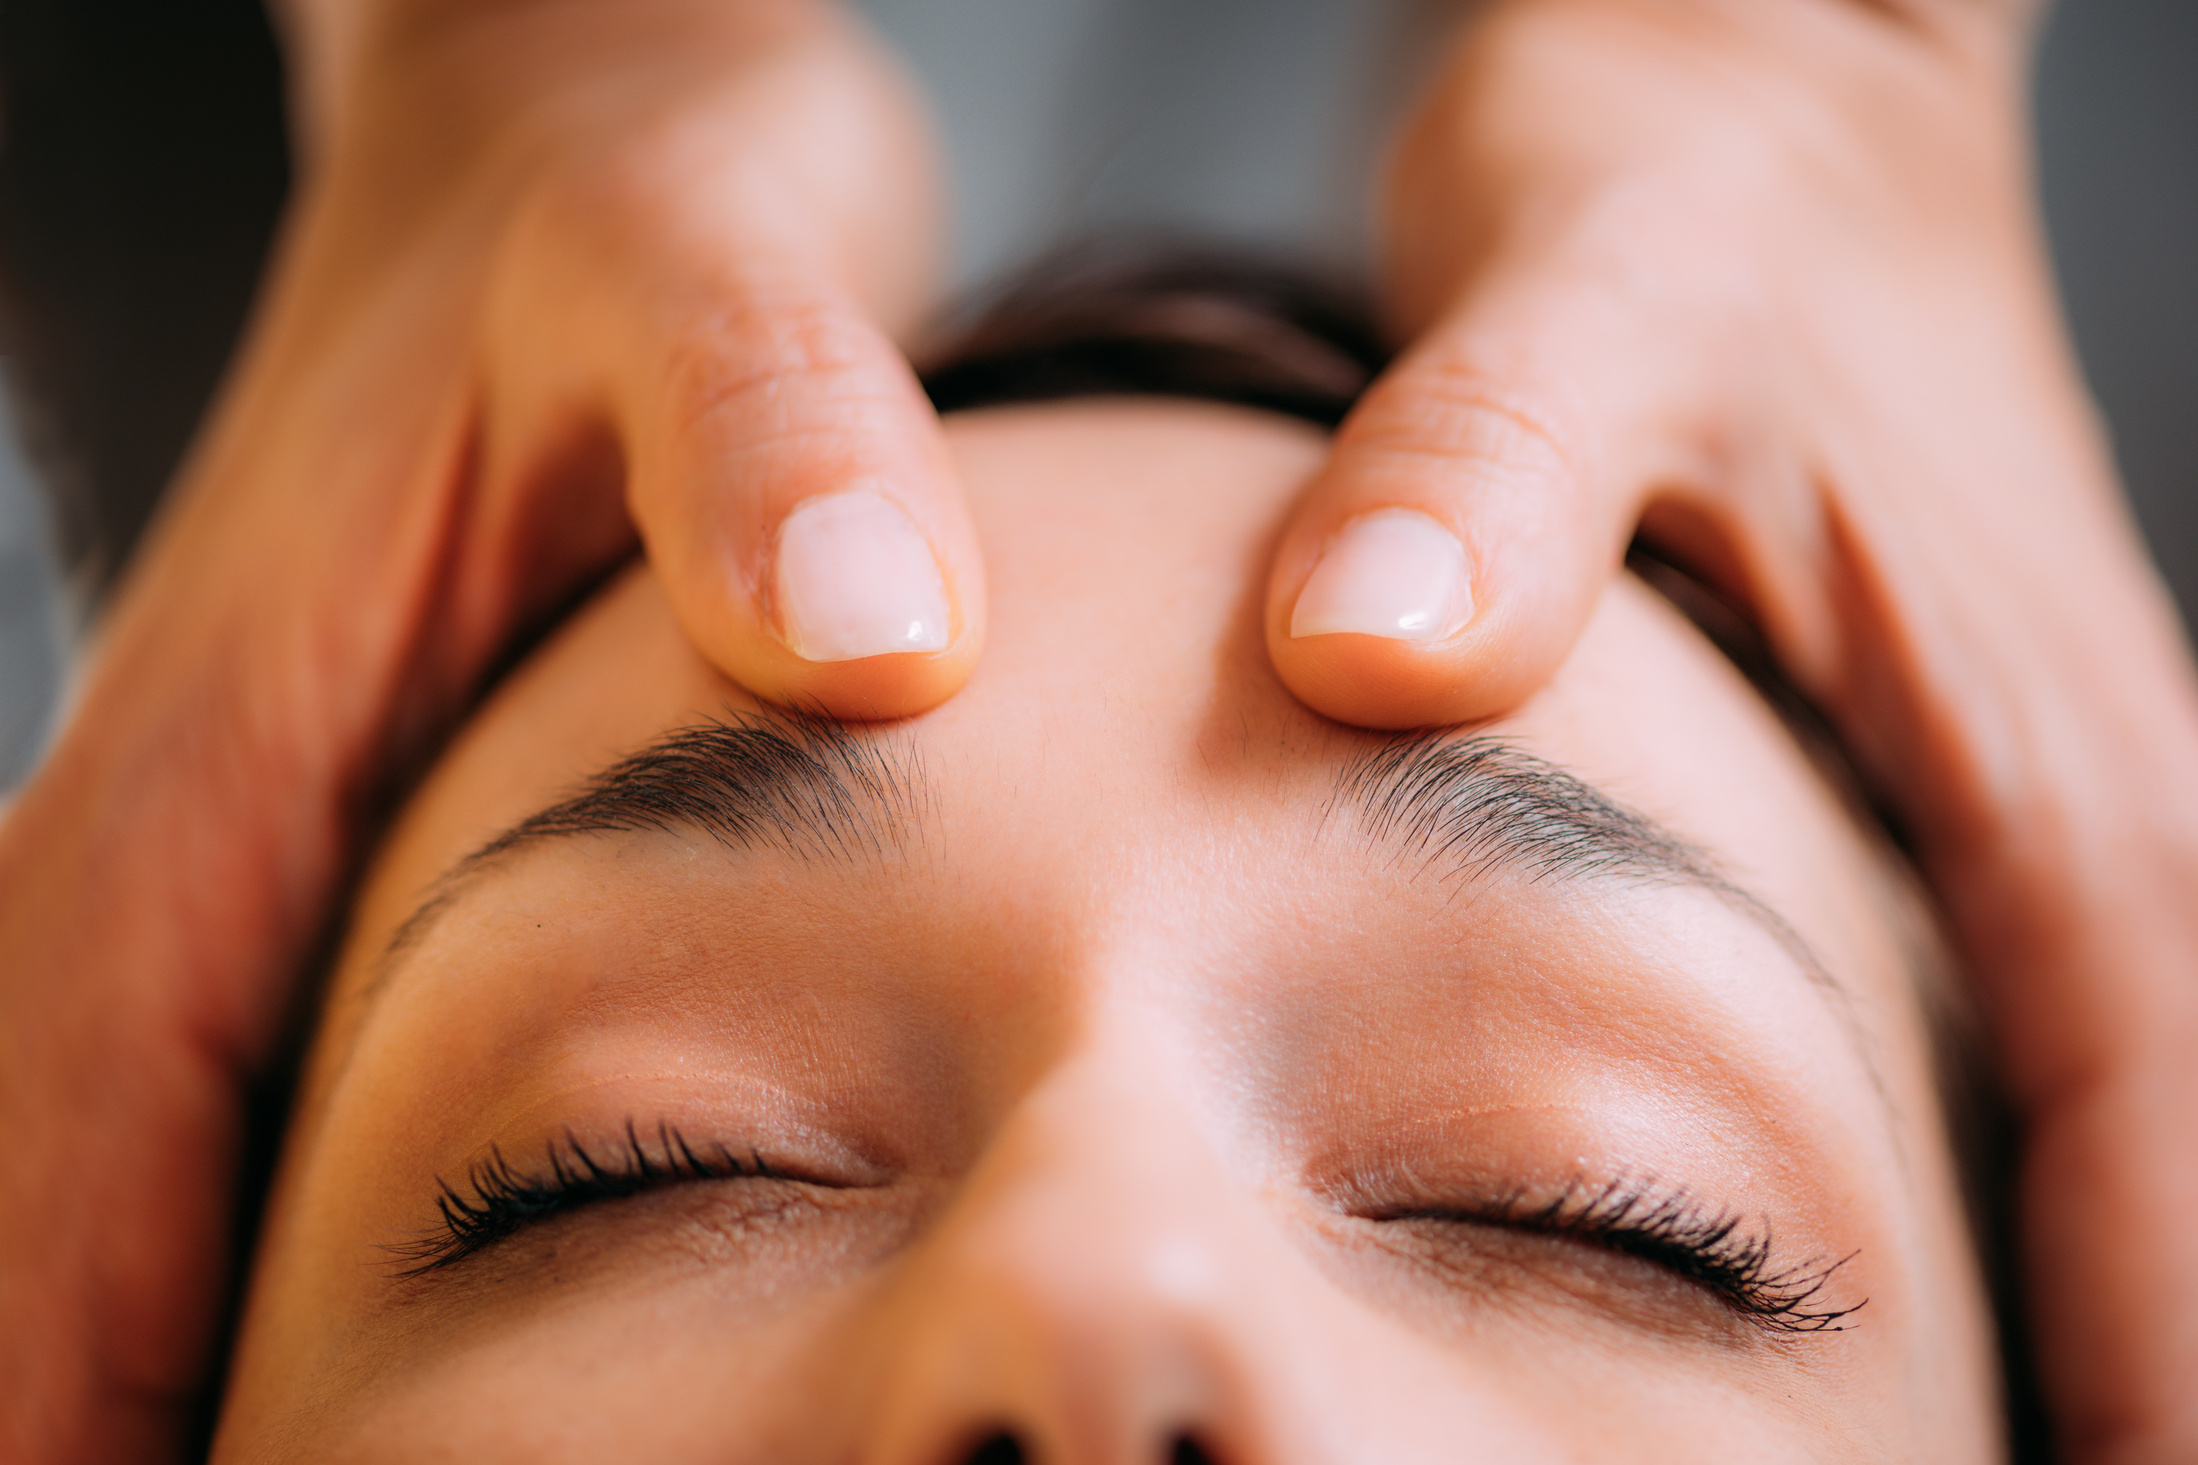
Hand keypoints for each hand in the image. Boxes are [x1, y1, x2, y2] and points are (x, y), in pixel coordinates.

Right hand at [0, 2, 965, 1456]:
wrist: (585, 118)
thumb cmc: (638, 193)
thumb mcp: (703, 258)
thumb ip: (762, 423)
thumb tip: (865, 639)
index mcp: (236, 726)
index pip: (72, 1117)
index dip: (81, 1357)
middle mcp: (206, 805)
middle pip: (42, 1184)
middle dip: (97, 1396)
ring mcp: (262, 828)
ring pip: (116, 1146)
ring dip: (145, 1347)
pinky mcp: (346, 821)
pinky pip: (234, 1075)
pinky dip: (239, 1237)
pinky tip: (338, 1347)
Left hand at [1270, 1, 2197, 1457]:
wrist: (1729, 88)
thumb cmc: (1679, 187)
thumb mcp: (1592, 288)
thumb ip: (1496, 473)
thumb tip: (1374, 661)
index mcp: (2058, 772)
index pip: (2169, 1190)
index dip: (2122, 1402)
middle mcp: (2082, 823)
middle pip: (2168, 1216)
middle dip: (2097, 1404)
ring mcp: (2013, 814)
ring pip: (2098, 1150)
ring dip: (2051, 1336)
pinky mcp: (1919, 788)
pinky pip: (2002, 1057)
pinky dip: (1977, 1209)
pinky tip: (1850, 1298)